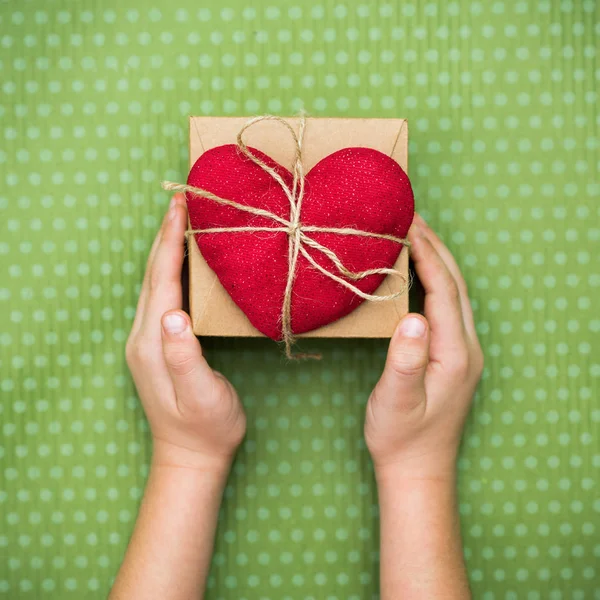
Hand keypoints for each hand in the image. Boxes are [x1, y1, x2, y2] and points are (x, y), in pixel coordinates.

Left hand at [125, 194, 245, 471]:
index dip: (171, 241)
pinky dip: (172, 270)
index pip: (161, 280)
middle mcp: (144, 335)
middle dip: (166, 235)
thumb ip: (185, 356)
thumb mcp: (201, 396)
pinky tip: (185, 263)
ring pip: (155, 283)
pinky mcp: (159, 345)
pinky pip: (163, 296)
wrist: (191, 456)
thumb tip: (175, 314)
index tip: (181, 206)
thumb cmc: (206, 428)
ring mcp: (149, 340)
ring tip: (183, 221)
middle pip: (153, 274)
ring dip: (167, 249)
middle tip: (183, 201)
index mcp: (154, 341)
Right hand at [365, 212, 483, 479]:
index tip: (408, 225)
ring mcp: (462, 352)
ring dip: (437, 261)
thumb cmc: (401, 436)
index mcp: (454, 353)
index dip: (427, 255)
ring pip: (454, 294)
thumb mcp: (396, 401)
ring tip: (415, 236)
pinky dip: (434, 282)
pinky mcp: (452, 357)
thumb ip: (405, 360)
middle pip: (456, 285)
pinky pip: (447, 307)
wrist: (418, 468)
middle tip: (412, 217)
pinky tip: (418, 277)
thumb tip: (412, 316)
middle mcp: (466, 348)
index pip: (444, 291)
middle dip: (435, 248)